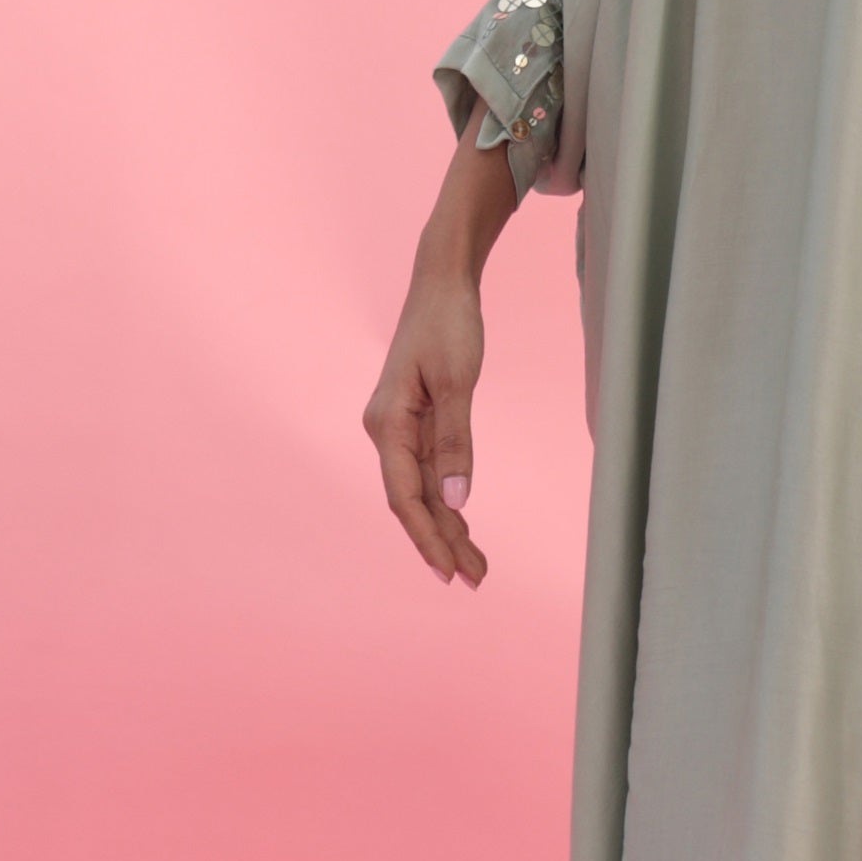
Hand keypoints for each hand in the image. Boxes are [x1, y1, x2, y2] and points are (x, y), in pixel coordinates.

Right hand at [363, 123, 521, 587]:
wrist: (441, 281)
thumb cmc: (448, 323)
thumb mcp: (457, 382)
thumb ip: (454, 442)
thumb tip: (454, 501)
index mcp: (387, 424)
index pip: (404, 496)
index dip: (427, 537)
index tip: (449, 571)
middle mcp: (386, 430)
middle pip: (411, 501)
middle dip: (441, 543)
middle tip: (474, 579)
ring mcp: (400, 427)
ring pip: (421, 491)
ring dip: (446, 528)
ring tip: (475, 566)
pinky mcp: (416, 421)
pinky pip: (428, 472)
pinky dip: (446, 501)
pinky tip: (461, 525)